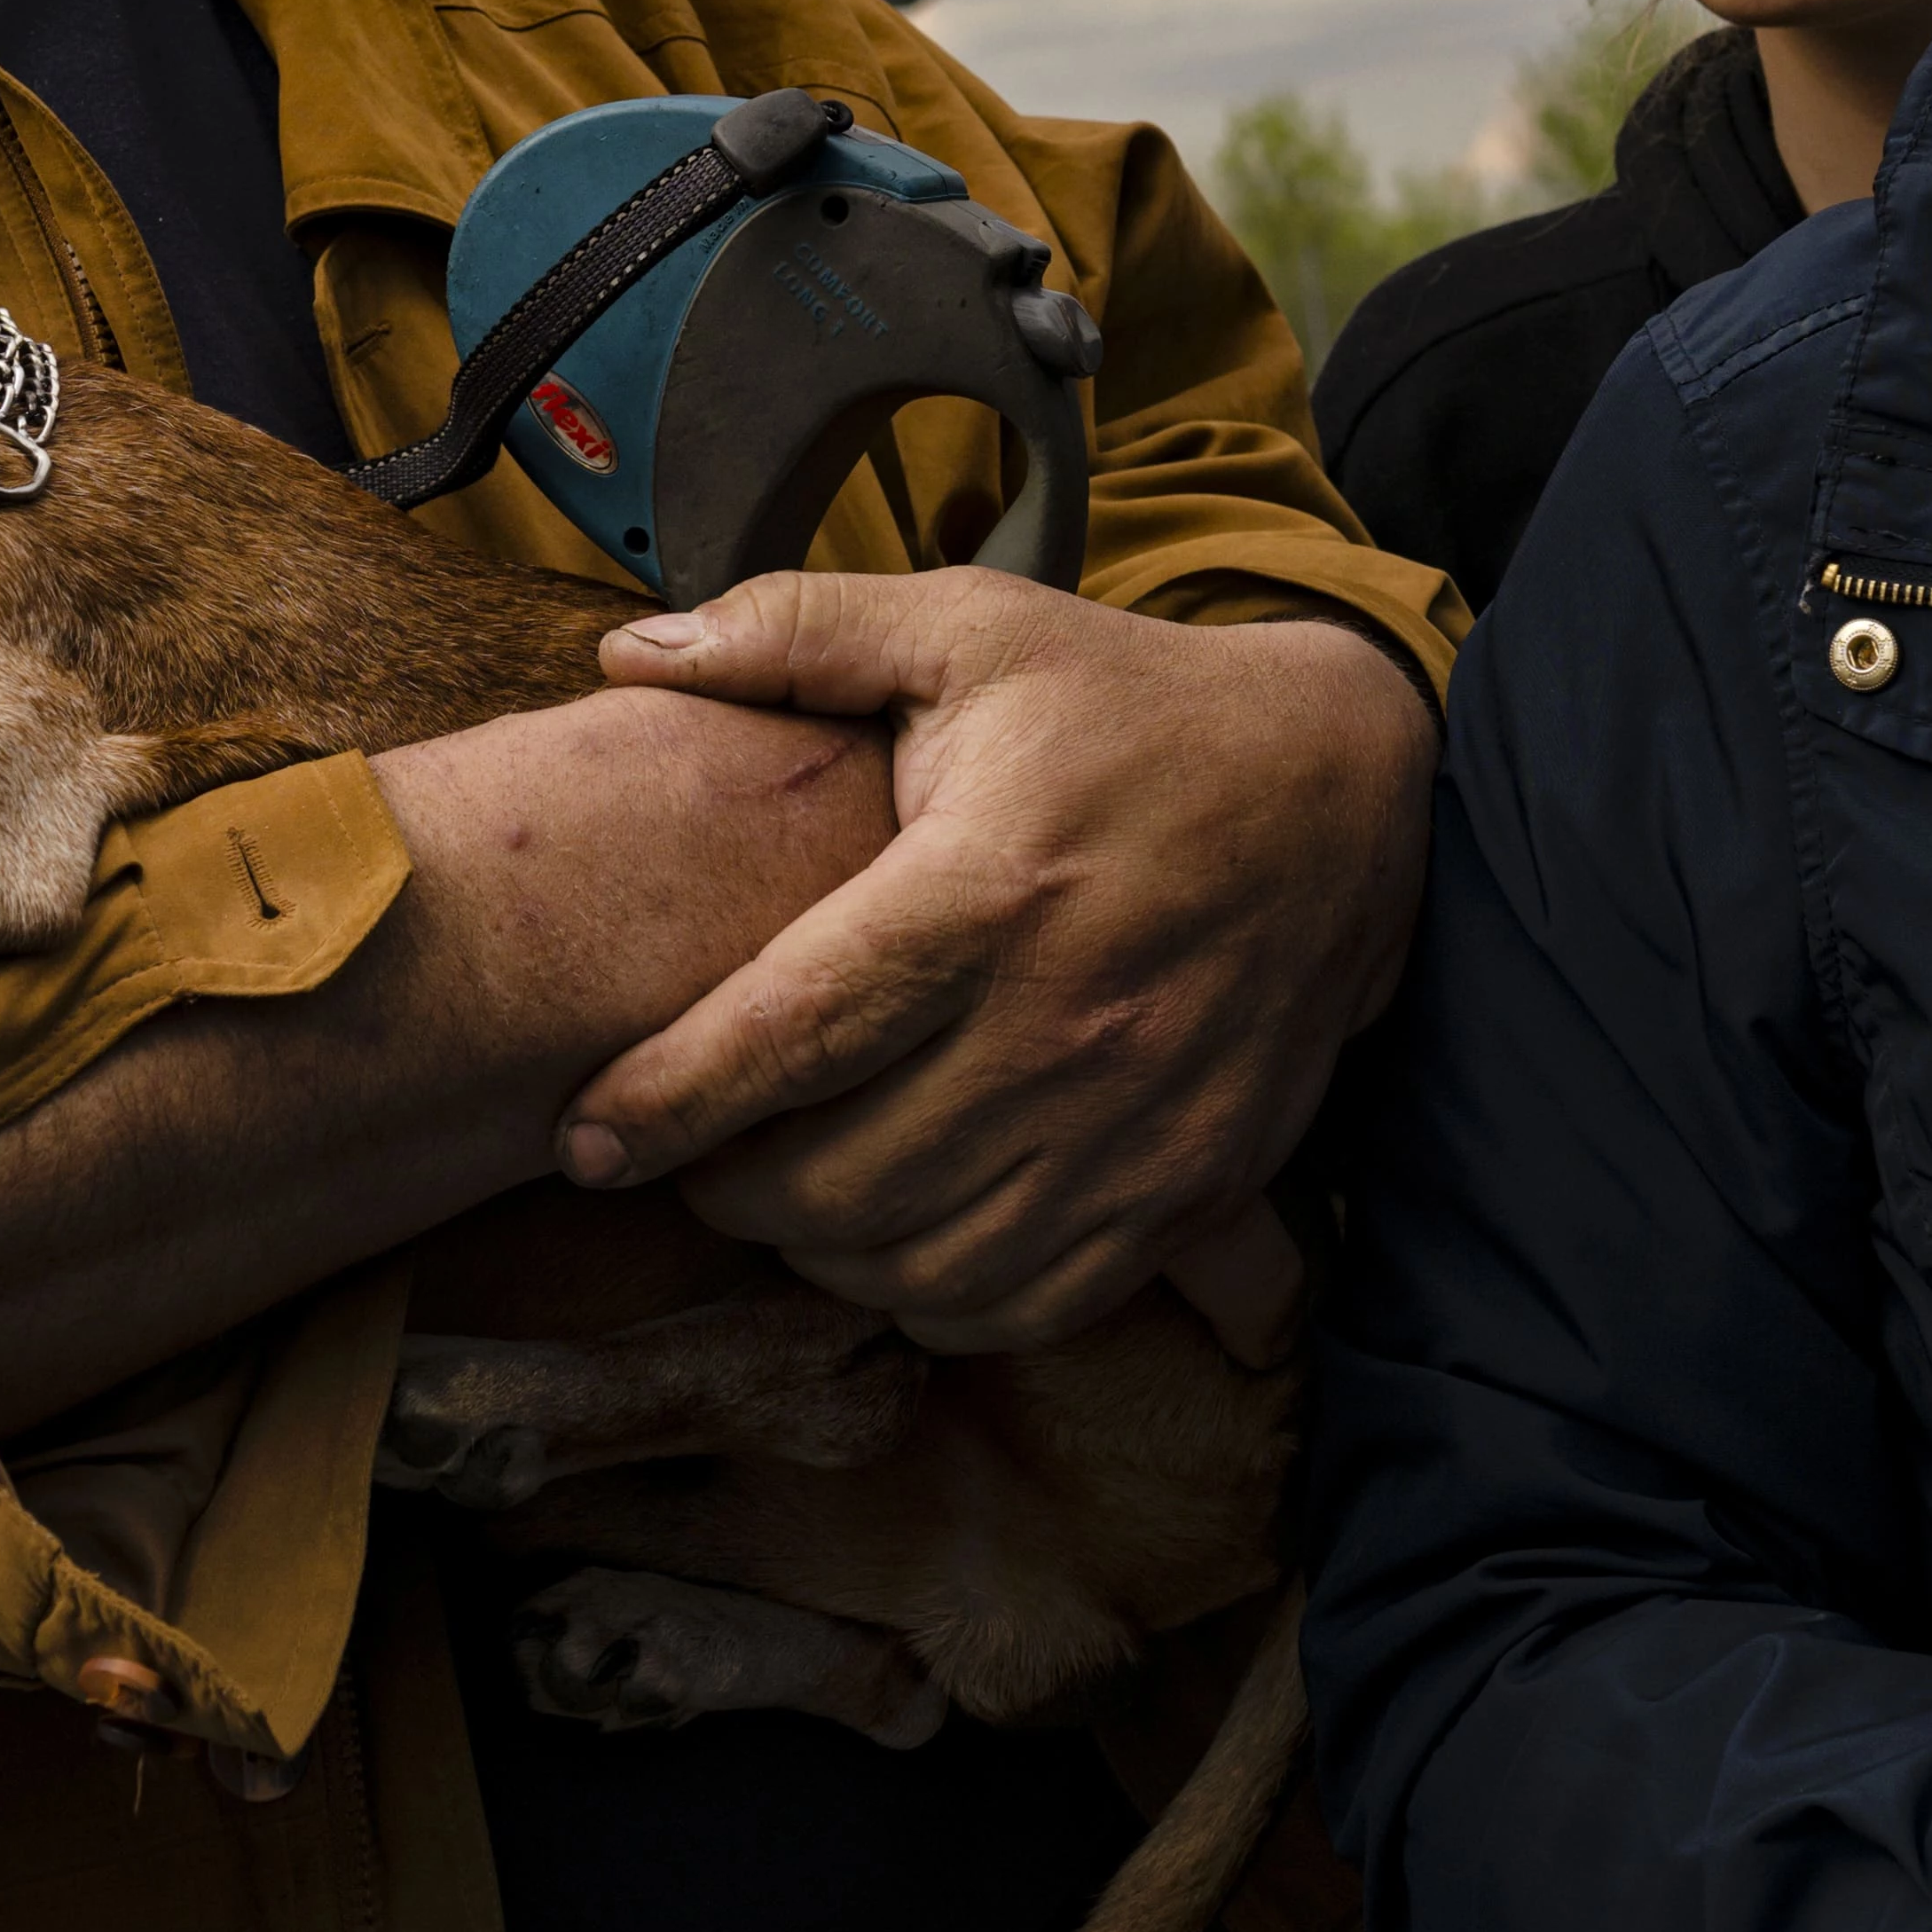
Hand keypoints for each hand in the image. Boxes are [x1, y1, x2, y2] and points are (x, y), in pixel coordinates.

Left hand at [559, 577, 1434, 1351]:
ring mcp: (1138, 1121)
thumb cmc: (1131, 705)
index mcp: (990, 886)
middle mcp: (1068, 1023)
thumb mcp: (973, 627)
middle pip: (842, 1182)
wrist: (1345, 786)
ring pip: (926, 1265)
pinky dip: (937, 1300)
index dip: (667, 1105)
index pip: (792, 1035)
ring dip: (822, 1254)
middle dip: (727, 1193)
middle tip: (691, 1155)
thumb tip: (629, 653)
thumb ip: (794, 631)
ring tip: (782, 1193)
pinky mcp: (1190, 1183)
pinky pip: (1031, 1304)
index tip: (585, 1141)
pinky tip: (896, 1240)